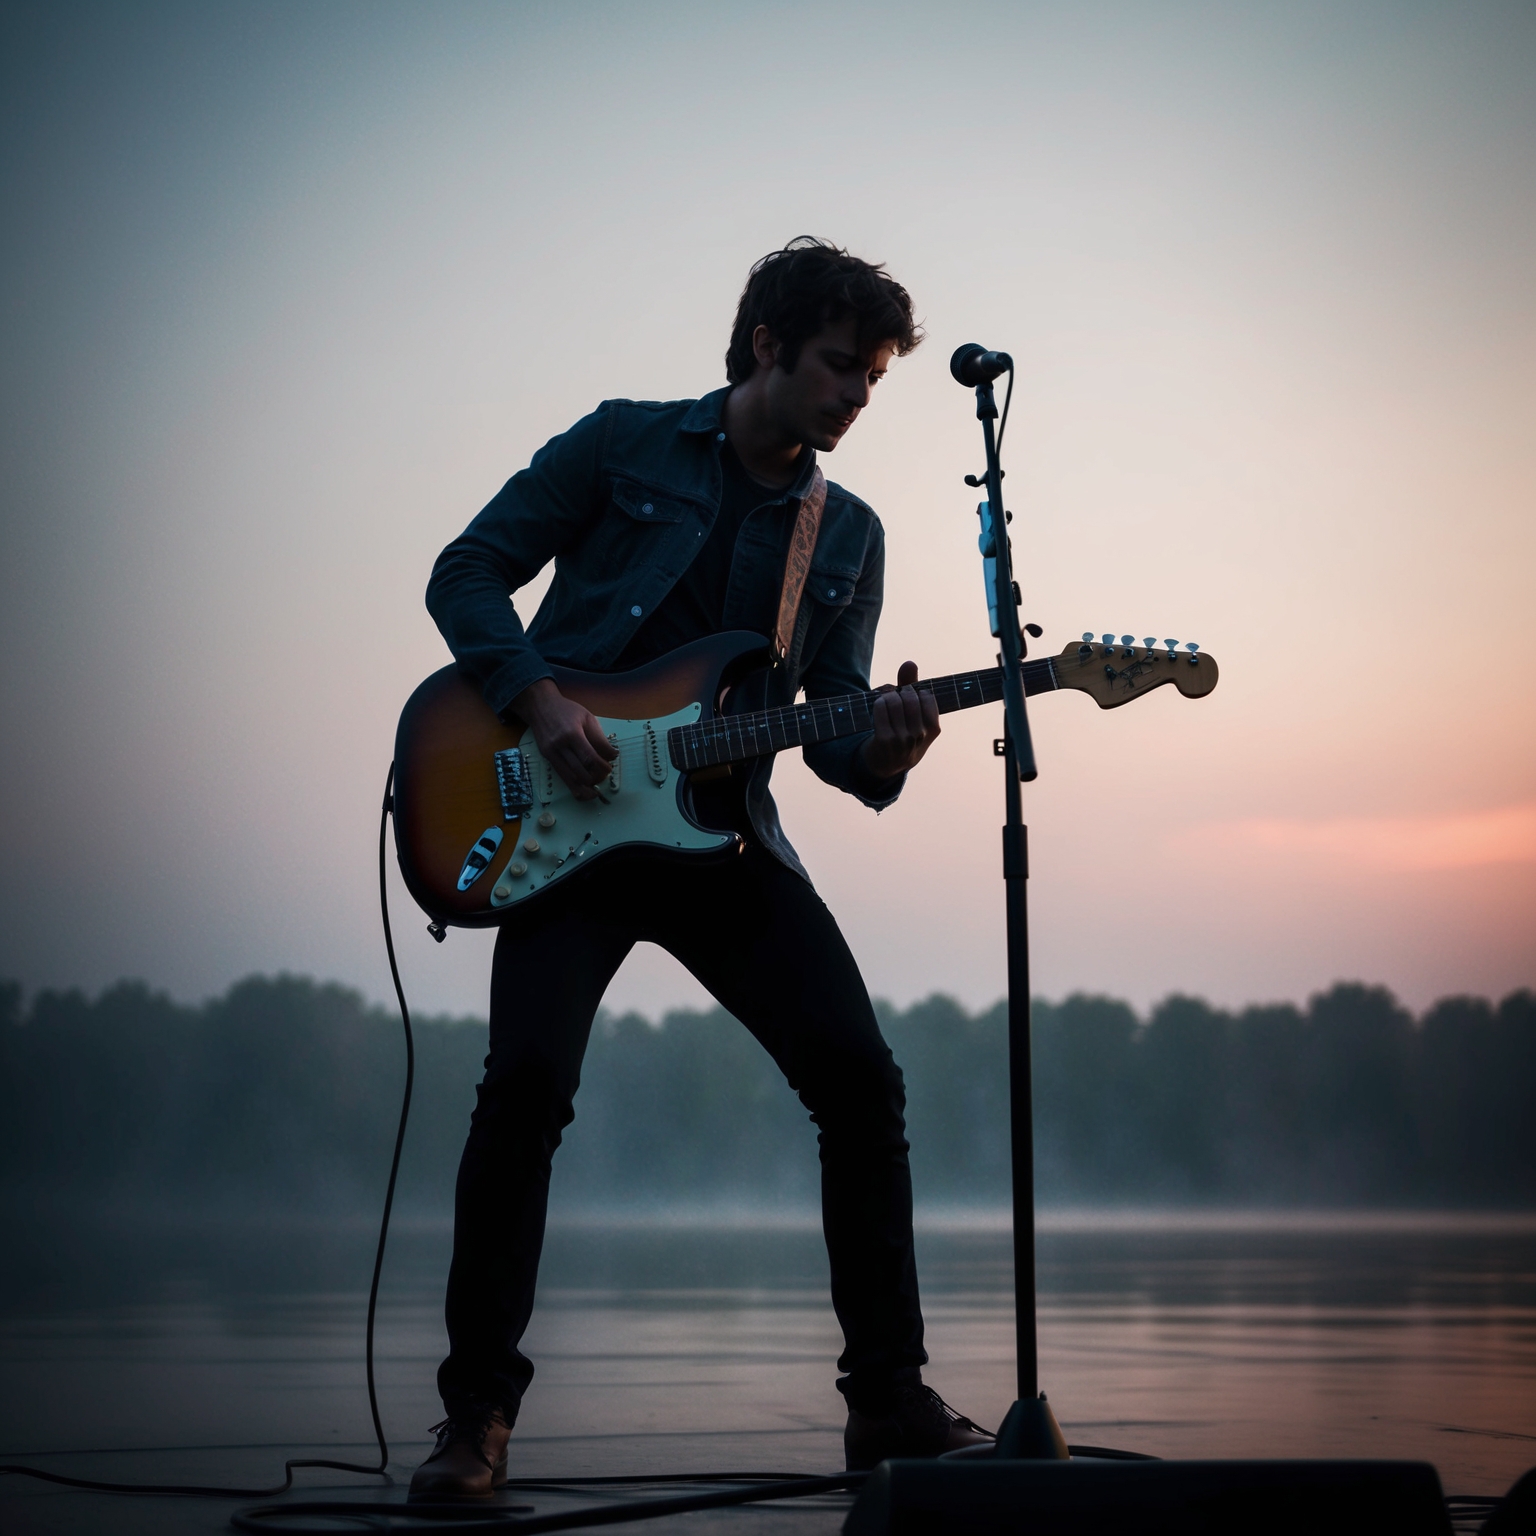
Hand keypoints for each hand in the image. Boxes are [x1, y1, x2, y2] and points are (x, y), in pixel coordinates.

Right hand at [510, 678, 617, 800]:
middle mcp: (559, 746)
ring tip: (596, 789)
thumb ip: (599, 738)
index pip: (590, 758)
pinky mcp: (547, 758)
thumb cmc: (567, 711)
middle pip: (580, 771)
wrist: (540, 706)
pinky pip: (562, 777)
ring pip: (570, 778)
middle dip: (596, 777)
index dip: (602, 767)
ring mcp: (551, 753)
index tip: (609, 767)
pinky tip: (583, 793)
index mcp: (572, 733)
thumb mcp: (587, 718)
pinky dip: (574, 788)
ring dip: (586, 787)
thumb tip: (612, 756)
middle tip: (604, 775)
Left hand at [858, 660, 940, 780]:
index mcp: (933, 729)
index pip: (927, 696)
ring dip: (887, 696)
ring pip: (895, 701)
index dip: (916, 692)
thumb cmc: (903, 734)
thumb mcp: (914, 716)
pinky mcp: (884, 740)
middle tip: (895, 696)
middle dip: (901, 692)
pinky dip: (878, 702)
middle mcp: (920, 735)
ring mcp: (902, 740)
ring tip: (886, 700)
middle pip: (910, 697)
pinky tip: (879, 706)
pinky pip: (881, 709)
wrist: (886, 765)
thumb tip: (909, 662)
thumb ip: (913, 687)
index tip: (909, 696)